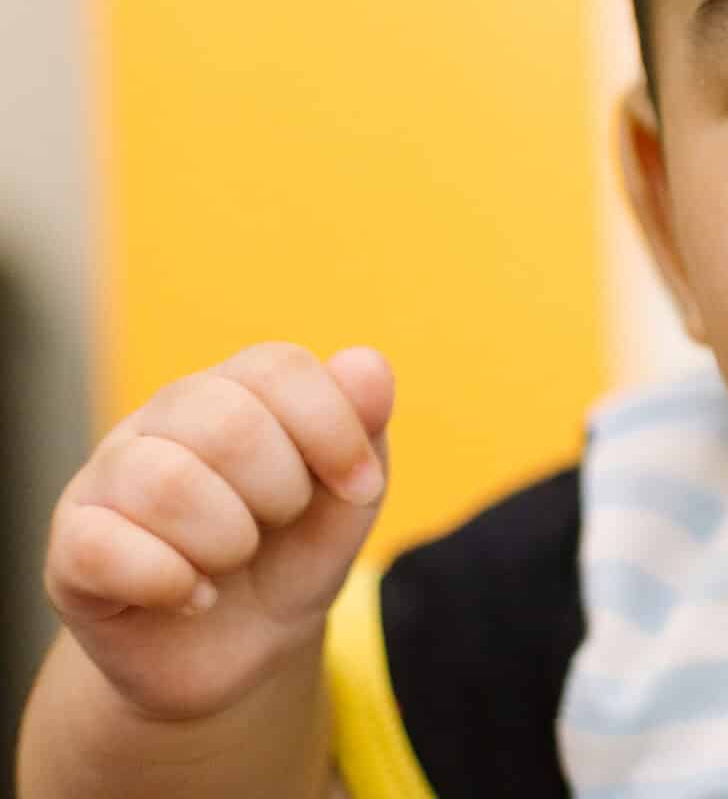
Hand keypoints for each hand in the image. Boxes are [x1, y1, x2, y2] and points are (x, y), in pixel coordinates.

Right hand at [43, 344, 394, 720]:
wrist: (238, 654)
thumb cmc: (291, 558)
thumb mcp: (347, 503)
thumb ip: (362, 430)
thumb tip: (367, 362)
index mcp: (233, 392)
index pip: (277, 366)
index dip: (333, 428)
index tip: (359, 487)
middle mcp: (161, 422)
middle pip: (224, 419)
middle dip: (281, 490)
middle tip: (278, 525)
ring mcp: (106, 481)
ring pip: (164, 481)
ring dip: (227, 540)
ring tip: (232, 561)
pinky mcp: (69, 549)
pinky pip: (102, 546)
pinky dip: (169, 582)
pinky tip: (192, 598)